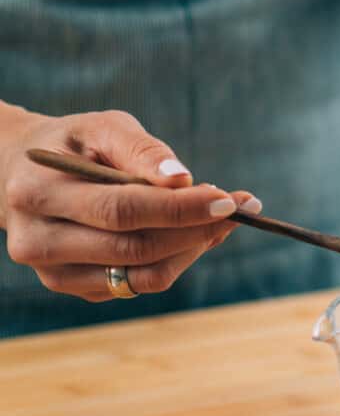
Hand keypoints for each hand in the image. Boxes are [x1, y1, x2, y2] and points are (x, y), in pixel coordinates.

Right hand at [0, 108, 260, 301]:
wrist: (24, 176)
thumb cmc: (74, 146)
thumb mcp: (103, 128)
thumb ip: (142, 150)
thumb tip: (183, 181)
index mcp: (38, 192)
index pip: (122, 209)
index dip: (181, 208)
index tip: (229, 199)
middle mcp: (38, 242)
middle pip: (136, 248)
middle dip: (197, 229)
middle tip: (238, 208)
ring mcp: (55, 273)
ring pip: (144, 275)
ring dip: (194, 248)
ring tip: (220, 219)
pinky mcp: (76, 287)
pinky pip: (140, 284)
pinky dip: (178, 259)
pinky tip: (194, 234)